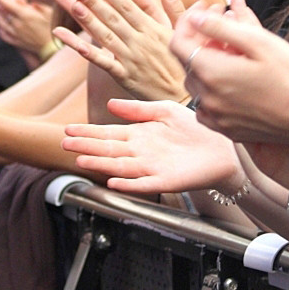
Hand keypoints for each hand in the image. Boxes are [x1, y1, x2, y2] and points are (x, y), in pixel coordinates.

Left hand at [0, 0, 54, 55]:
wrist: (54, 47)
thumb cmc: (53, 27)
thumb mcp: (48, 11)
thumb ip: (33, 4)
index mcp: (26, 15)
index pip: (7, 4)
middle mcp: (18, 25)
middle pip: (1, 12)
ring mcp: (16, 34)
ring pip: (0, 22)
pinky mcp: (16, 42)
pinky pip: (2, 34)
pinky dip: (0, 27)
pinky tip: (2, 23)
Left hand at [53, 0, 192, 101]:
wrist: (184, 98)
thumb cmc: (182, 63)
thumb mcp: (181, 33)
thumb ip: (172, 8)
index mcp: (152, 28)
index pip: (123, 3)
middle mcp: (139, 40)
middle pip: (109, 14)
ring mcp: (130, 57)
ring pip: (102, 32)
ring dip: (82, 15)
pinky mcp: (123, 75)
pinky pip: (99, 59)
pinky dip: (79, 47)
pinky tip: (61, 34)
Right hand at [62, 98, 239, 192]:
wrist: (223, 149)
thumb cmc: (195, 130)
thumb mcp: (165, 111)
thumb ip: (138, 110)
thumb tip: (110, 105)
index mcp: (140, 135)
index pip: (108, 133)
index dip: (88, 132)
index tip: (68, 130)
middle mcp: (141, 153)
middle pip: (108, 150)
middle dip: (86, 147)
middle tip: (65, 144)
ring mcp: (152, 168)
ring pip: (120, 167)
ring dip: (100, 165)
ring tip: (81, 161)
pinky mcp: (166, 181)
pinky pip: (144, 184)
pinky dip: (129, 184)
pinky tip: (114, 182)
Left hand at [169, 2, 288, 144]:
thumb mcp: (260, 42)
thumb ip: (222, 28)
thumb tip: (195, 18)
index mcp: (212, 73)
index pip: (178, 43)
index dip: (187, 21)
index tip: (207, 7)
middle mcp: (207, 98)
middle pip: (187, 62)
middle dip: (199, 38)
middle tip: (224, 21)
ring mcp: (216, 117)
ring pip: (196, 83)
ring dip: (205, 62)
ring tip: (232, 48)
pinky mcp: (227, 130)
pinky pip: (206, 106)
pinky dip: (211, 88)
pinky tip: (231, 79)